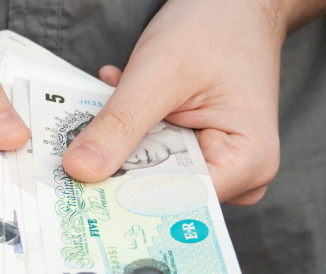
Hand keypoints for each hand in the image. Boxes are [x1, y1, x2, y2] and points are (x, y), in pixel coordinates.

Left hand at [62, 0, 285, 204]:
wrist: (233, 4)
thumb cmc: (213, 29)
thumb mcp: (158, 76)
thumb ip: (120, 125)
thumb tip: (79, 170)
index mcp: (247, 162)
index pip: (177, 201)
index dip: (127, 197)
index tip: (82, 192)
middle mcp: (238, 172)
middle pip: (163, 190)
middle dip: (119, 166)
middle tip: (78, 147)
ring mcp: (218, 161)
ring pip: (152, 170)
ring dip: (124, 137)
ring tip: (111, 98)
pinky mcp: (198, 147)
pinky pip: (154, 151)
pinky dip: (132, 124)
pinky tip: (120, 89)